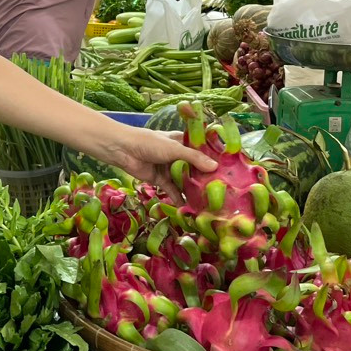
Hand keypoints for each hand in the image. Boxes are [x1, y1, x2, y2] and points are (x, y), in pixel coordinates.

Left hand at [101, 129, 216, 200]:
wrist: (123, 150)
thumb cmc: (149, 143)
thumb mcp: (174, 148)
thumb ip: (193, 158)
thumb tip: (214, 167)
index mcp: (182, 142)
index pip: (202, 150)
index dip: (213, 159)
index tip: (228, 170)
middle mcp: (178, 155)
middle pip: (195, 168)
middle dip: (205, 178)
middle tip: (223, 191)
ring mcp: (169, 168)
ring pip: (185, 180)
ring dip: (194, 190)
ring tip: (209, 202)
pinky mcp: (160, 180)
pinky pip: (173, 191)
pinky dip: (179, 199)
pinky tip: (190, 208)